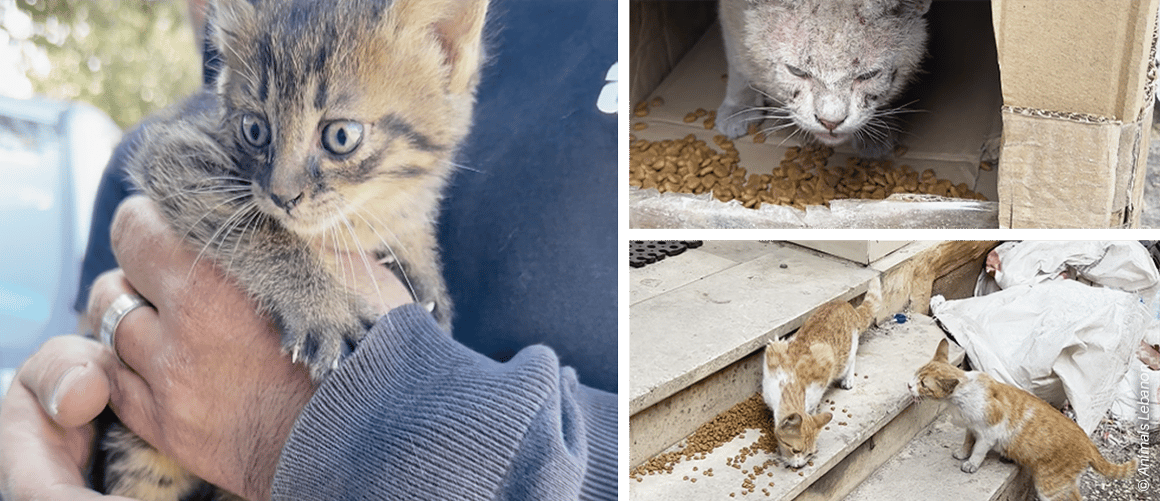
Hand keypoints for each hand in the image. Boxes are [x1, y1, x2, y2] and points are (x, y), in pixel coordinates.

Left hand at [2, 195, 410, 499]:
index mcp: (215, 279)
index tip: (171, 230)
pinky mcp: (171, 432)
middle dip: (140, 279)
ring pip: (110, 337)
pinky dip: (133, 371)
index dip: (151, 224)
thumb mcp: (342, 267)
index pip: (135, 228)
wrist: (378, 432)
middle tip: (174, 282)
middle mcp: (180, 332)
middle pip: (115, 284)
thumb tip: (272, 210)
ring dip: (135, 325)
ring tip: (172, 326)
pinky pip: (118, 390)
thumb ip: (289, 236)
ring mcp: (170, 387)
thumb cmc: (371, 347)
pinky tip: (168, 366)